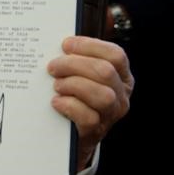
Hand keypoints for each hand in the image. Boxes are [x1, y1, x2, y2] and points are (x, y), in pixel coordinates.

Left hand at [48, 36, 132, 170]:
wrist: (70, 133)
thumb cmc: (75, 96)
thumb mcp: (82, 74)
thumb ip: (79, 57)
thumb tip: (65, 41)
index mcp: (121, 76)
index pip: (115, 55)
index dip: (89, 46)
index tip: (65, 44)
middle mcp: (121, 95)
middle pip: (105, 72)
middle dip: (74, 64)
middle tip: (53, 67)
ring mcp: (110, 115)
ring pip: (102, 95)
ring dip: (73, 85)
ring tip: (57, 85)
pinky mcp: (95, 131)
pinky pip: (88, 117)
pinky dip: (69, 106)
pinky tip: (56, 102)